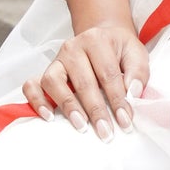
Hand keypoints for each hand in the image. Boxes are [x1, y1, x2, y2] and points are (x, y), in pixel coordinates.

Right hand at [24, 19, 148, 139]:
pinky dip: (37, 101)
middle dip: (95, 111)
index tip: (125, 121)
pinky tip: (49, 117)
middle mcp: (73, 48)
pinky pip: (32, 85)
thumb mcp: (136, 53)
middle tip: (105, 132)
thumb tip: (132, 93)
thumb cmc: (118, 50)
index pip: (107, 74)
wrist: (102, 36)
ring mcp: (56, 60)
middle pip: (83, 82)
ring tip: (81, 126)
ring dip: (67, 106)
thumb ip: (138, 72)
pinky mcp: (46, 71)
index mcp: (97, 40)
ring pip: (53, 82)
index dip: (117, 100)